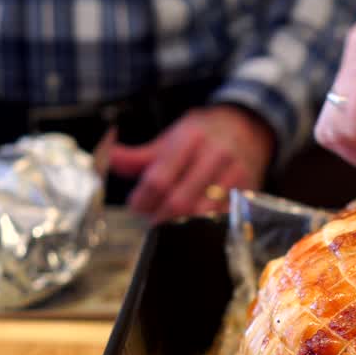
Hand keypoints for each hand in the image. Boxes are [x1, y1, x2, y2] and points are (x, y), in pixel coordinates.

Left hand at [108, 105, 272, 221]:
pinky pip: (221, 219)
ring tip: (169, 223)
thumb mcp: (170, 138)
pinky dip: (202, 226)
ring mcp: (235, 175)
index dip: (141, 199)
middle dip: (159, 217)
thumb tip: (107, 160)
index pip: (158, 179)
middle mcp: (215, 155)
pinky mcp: (248, 192)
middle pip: (179, 201)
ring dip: (180, 226)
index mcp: (190, 139)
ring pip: (202, 215)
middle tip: (151, 220)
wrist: (248, 127)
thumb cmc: (202, 135)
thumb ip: (138, 156)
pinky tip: (192, 224)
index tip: (136, 205)